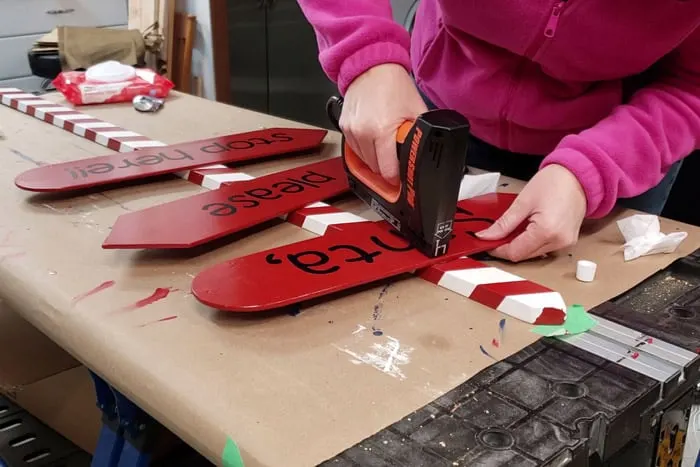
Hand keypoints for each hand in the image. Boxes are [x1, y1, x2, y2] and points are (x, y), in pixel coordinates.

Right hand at [340, 64, 427, 183]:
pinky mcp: (344, 126)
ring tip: (385, 146)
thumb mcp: (416, 110)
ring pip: (364, 160)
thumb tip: (425, 151)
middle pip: (375, 168)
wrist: (371, 65)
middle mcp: (362, 133)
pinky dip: (365, 148)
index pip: (388, 170)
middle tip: (396, 160)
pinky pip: (355, 148)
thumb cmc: (393, 84)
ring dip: (375, 159)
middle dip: (387, 167)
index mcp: (381, 131)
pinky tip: (374, 137)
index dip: (397, 177)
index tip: (402, 178)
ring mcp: (351, 130)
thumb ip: (419, 134)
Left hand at [476, 164, 586, 261]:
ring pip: (534, 254)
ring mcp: (565, 243)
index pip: (515, 252)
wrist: (579, 175)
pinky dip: (532, 242)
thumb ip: (504, 223)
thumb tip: (487, 236)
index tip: (487, 242)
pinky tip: (528, 229)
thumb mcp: (523, 202)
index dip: (498, 249)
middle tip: (498, 233)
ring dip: (521, 245)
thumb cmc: (555, 182)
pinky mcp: (568, 241)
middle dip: (508, 246)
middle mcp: (559, 241)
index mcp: (547, 231)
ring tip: (516, 227)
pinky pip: (544, 248)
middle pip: (524, 256)